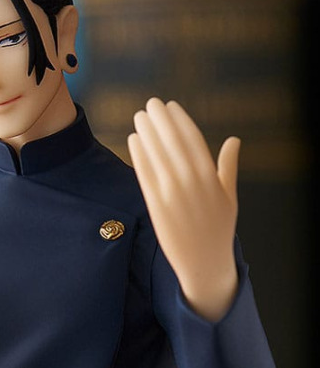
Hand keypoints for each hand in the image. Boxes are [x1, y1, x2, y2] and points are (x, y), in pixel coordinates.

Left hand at [127, 97, 240, 321]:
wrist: (204, 263)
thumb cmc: (218, 229)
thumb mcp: (229, 197)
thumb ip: (228, 167)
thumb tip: (234, 139)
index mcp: (211, 177)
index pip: (193, 140)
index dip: (180, 120)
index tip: (170, 105)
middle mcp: (192, 183)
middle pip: (172, 143)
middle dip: (160, 120)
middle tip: (150, 104)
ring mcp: (173, 195)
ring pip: (157, 155)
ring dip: (147, 132)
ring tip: (139, 116)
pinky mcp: (156, 206)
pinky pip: (145, 175)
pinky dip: (138, 155)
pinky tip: (133, 140)